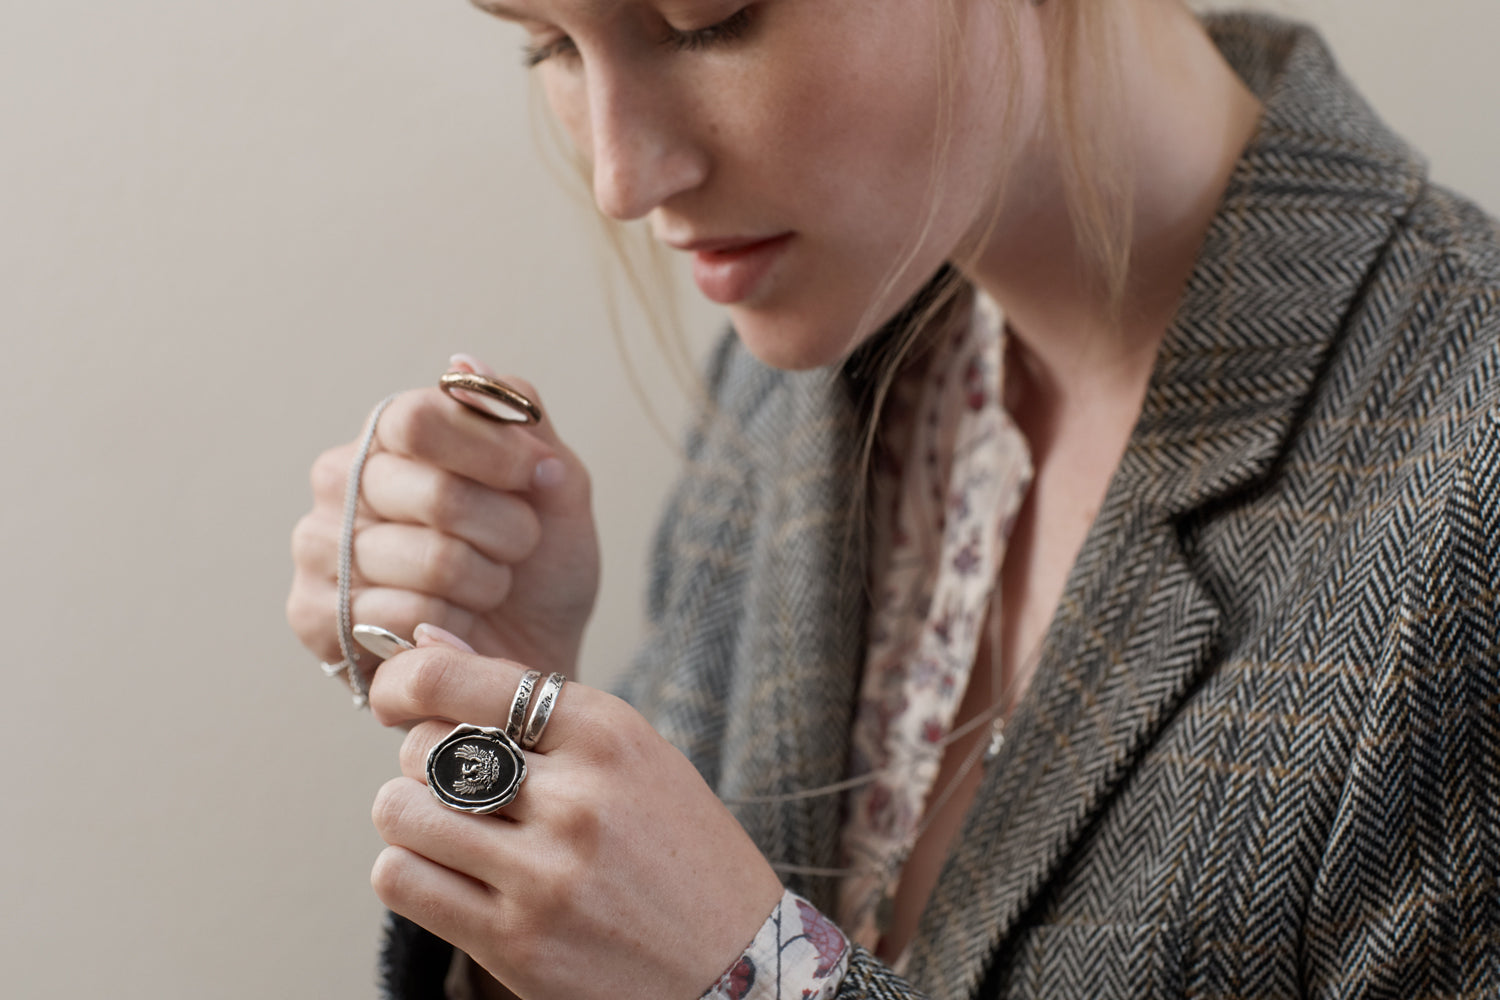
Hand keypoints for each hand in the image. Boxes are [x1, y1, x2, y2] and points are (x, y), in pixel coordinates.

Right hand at [287, 357, 599, 676]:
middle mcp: (339, 478)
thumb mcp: (555, 485)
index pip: (419, 418)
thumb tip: (464, 365)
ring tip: (489, 587)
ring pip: (430, 561)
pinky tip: (455, 627)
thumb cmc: (538, 565)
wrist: (530, 655)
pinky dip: (453, 627)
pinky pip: (402, 617)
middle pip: (433, 492)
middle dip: (506, 529)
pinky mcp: (312, 614)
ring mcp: (317, 546)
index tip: (535, 474)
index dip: (490, 450)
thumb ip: (521, 420)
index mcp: (391, 432)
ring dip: (486, 582)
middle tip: (518, 547)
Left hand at [367, 629, 784, 999]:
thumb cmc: (683, 855)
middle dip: (425, 762)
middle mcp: (577, 797)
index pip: (462, 679)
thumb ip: (531, 700)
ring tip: (450, 831)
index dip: (412, 683)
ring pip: (402, 812)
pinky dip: (409, 871)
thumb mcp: (632, 757)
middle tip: (460, 785)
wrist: (742, 968)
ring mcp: (545, 874)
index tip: (403, 698)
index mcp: (610, 733)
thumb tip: (423, 640)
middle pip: (424, 747)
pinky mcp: (516, 942)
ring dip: (412, 818)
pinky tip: (450, 875)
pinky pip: (403, 880)